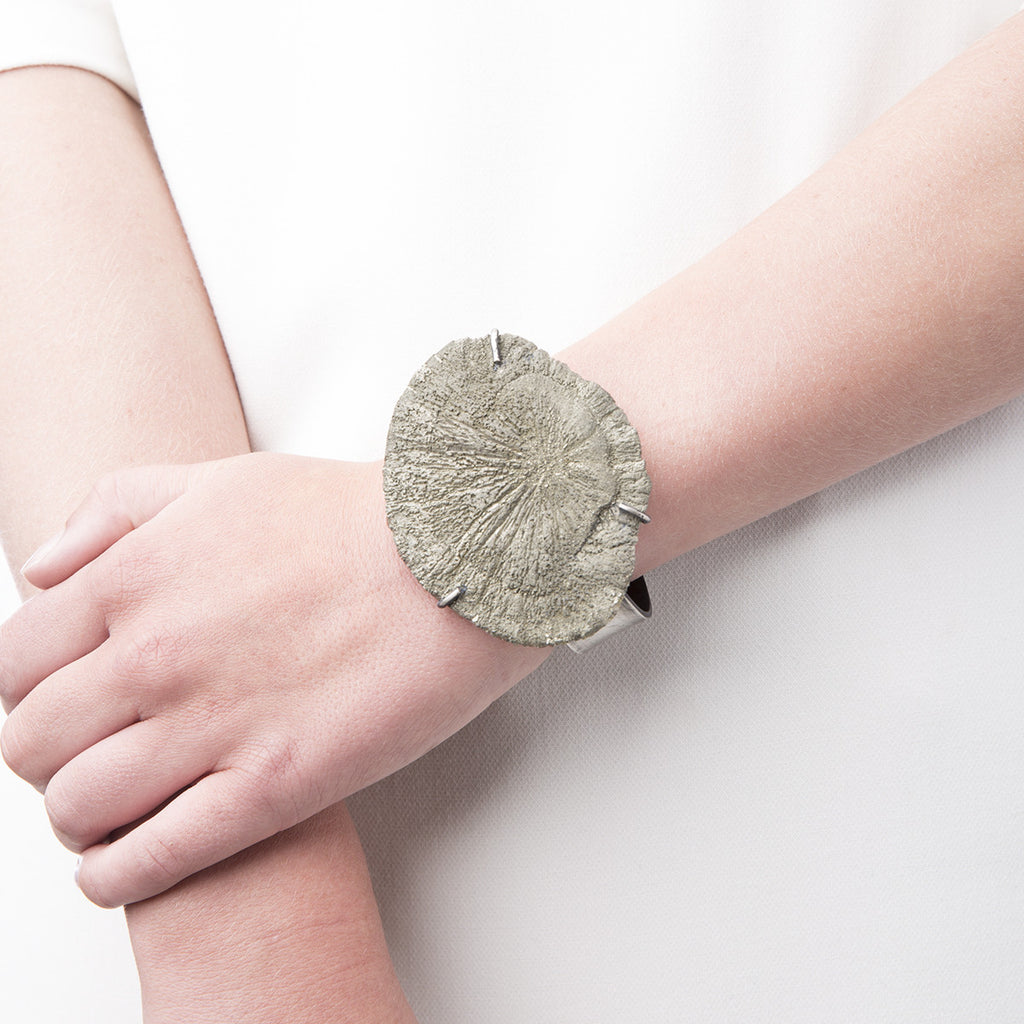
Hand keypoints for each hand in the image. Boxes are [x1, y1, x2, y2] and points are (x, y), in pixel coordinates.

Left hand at [0, 453, 548, 905]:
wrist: (461, 555)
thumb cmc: (352, 517)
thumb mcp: (221, 479)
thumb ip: (114, 510)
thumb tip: (43, 569)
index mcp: (134, 581)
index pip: (14, 665)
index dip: (32, 691)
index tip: (67, 701)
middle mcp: (155, 658)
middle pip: (30, 745)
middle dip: (49, 757)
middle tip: (95, 753)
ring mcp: (212, 727)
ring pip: (77, 809)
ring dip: (81, 818)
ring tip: (118, 808)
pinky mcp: (273, 787)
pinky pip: (150, 862)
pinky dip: (117, 876)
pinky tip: (128, 865)